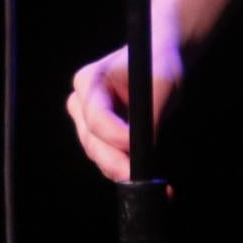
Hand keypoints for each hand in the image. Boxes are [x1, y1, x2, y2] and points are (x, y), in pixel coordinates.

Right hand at [67, 29, 182, 183]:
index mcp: (90, 80)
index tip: (140, 149)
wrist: (158, 60)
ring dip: (119, 168)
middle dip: (116, 162)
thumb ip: (151, 116)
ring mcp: (84, 118)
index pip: (96, 119)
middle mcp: (80, 100)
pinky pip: (104, 156)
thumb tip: (146, 149)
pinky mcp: (96, 133)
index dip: (116, 138)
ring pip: (96, 153)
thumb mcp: (161, 85)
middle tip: (140, 178)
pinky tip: (142, 175)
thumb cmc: (158, 64)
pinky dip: (121, 167)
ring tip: (149, 182)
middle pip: (92, 141)